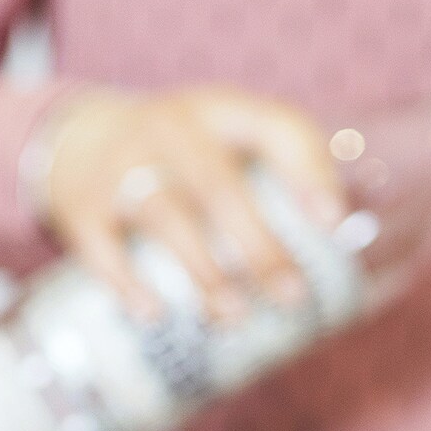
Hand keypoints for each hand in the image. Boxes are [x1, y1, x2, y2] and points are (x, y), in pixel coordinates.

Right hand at [39, 86, 344, 318]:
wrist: (80, 138)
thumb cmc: (184, 158)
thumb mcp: (230, 143)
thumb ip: (283, 176)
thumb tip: (350, 246)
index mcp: (221, 114)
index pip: (275, 126)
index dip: (308, 171)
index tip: (334, 223)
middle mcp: (170, 130)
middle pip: (217, 185)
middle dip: (258, 246)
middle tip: (292, 298)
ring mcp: (120, 164)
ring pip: (163, 215)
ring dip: (202, 271)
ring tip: (233, 316)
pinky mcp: (80, 203)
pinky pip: (100, 245)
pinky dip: (125, 281)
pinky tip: (153, 314)